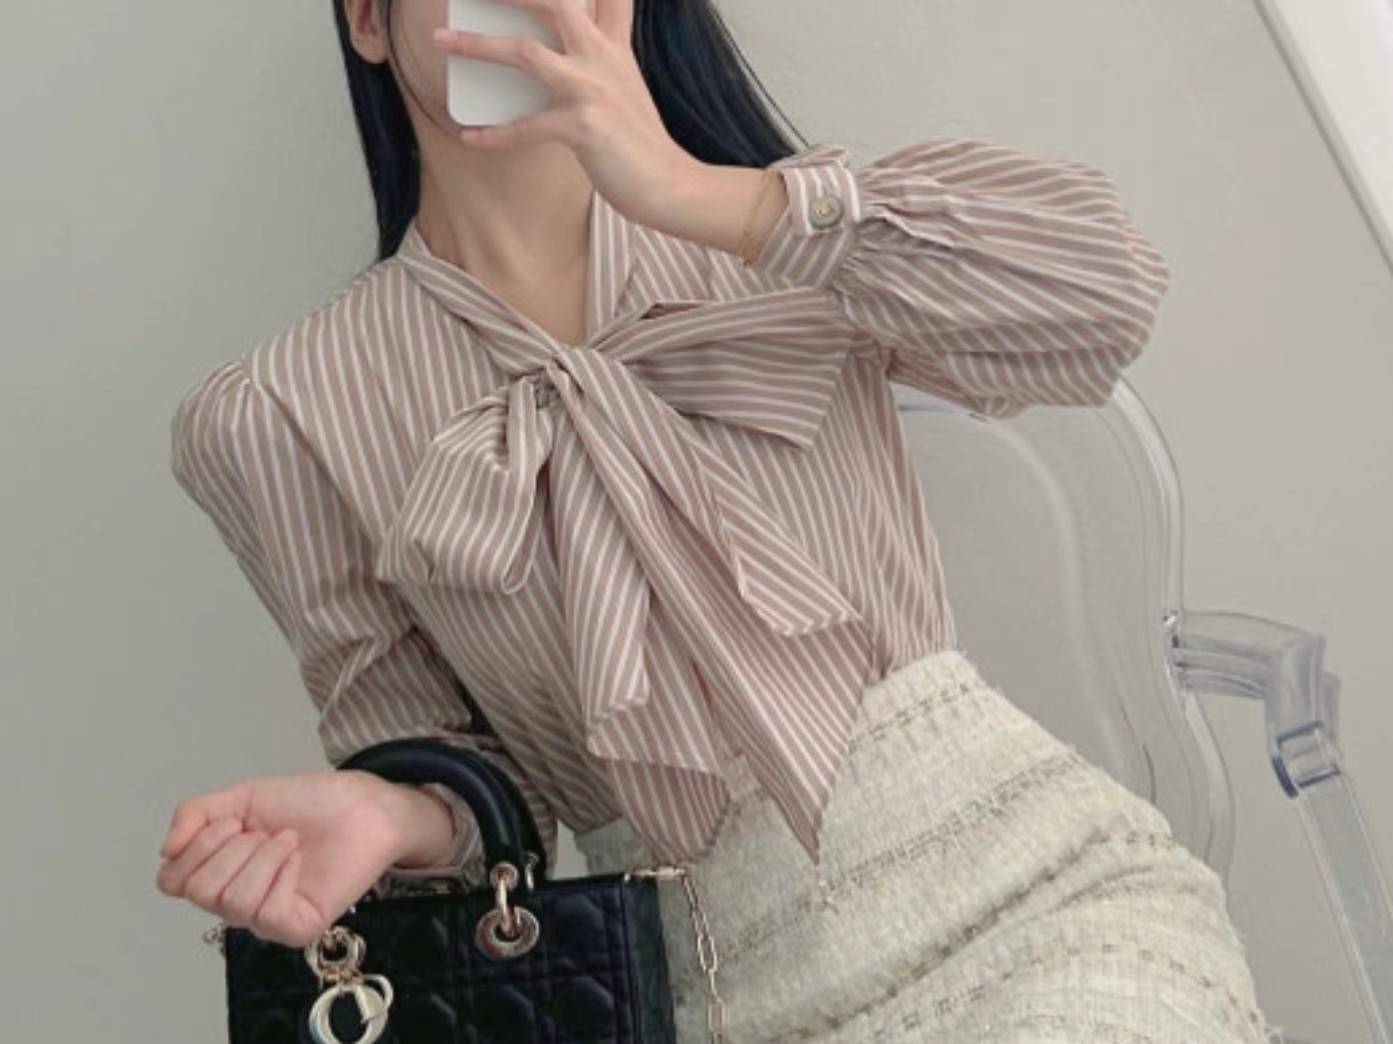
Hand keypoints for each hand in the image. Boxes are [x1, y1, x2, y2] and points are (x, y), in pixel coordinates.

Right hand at [153, 769, 432, 947]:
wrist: (361, 804)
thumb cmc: (308, 802)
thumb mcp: (240, 797)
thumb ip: (194, 814)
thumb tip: (166, 849)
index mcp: (218, 871)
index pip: (171, 881)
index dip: (195, 847)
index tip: (232, 822)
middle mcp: (235, 900)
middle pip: (199, 892)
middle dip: (231, 849)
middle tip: (264, 832)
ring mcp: (265, 918)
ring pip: (233, 902)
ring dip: (263, 858)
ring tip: (288, 841)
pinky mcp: (296, 928)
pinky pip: (267, 914)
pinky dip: (282, 875)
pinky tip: (298, 860)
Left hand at [429, 0, 699, 229]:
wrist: (670, 185)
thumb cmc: (639, 143)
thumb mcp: (624, 86)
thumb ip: (599, 58)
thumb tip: (555, 50)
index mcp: (614, 47)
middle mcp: (603, 59)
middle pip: (555, 1)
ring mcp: (593, 91)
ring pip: (526, 54)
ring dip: (477, 45)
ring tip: (441, 40)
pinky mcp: (585, 128)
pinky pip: (528, 127)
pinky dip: (495, 133)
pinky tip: (470, 136)